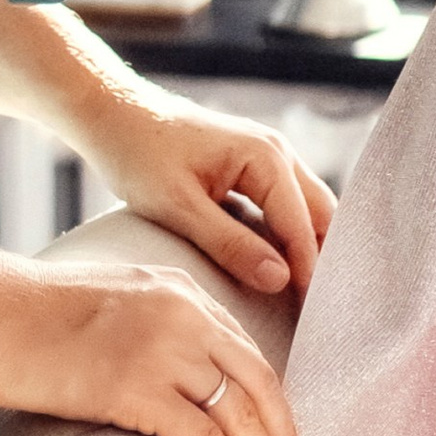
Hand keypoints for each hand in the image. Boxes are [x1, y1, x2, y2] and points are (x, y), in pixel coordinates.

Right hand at [0, 248, 299, 435]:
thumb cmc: (23, 315)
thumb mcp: (108, 302)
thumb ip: (148, 328)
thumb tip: (169, 381)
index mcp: (179, 291)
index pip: (247, 354)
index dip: (271, 407)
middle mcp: (183, 314)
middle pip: (258, 385)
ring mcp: (162, 347)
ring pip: (239, 416)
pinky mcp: (135, 386)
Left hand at [73, 91, 335, 302]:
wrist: (113, 115)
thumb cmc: (139, 155)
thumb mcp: (179, 208)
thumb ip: (230, 244)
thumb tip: (281, 280)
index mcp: (266, 157)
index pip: (303, 227)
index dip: (310, 276)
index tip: (312, 321)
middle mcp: (278, 152)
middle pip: (321, 216)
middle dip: (322, 263)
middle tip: (317, 315)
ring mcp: (268, 156)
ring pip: (307, 210)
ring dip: (308, 249)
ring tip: (303, 299)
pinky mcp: (253, 166)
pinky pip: (285, 205)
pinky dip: (289, 236)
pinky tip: (279, 268)